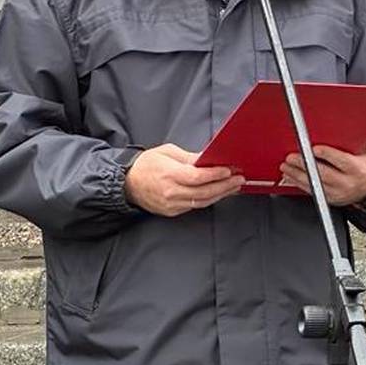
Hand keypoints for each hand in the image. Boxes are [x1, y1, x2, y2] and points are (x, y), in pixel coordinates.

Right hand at [124, 143, 244, 216]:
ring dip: (220, 194)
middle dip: (224, 186)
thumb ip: (189, 158)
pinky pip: (193, 206)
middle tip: (239, 179)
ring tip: (234, 187)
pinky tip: (218, 194)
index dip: (215, 175)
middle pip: (204, 192)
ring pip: (201, 202)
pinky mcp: (171, 212)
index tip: (229, 170)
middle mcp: (171, 192)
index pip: (198, 177)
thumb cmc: (146, 164)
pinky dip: (208, 200)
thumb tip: (208, 159)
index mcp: (170, 175)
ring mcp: (171, 205)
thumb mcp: (168, 152)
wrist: (126, 183)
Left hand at [279, 122, 365, 205]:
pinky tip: (290, 176)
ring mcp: (337, 193)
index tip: (315, 148)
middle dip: (306, 165)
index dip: (328, 155)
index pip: (342, 162)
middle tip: (292, 156)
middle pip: (324, 174)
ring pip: (315, 184)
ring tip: (286, 165)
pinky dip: (299, 184)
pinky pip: (312, 191)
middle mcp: (347, 183)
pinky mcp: (329, 199)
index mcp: (359, 169)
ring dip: (297, 175)